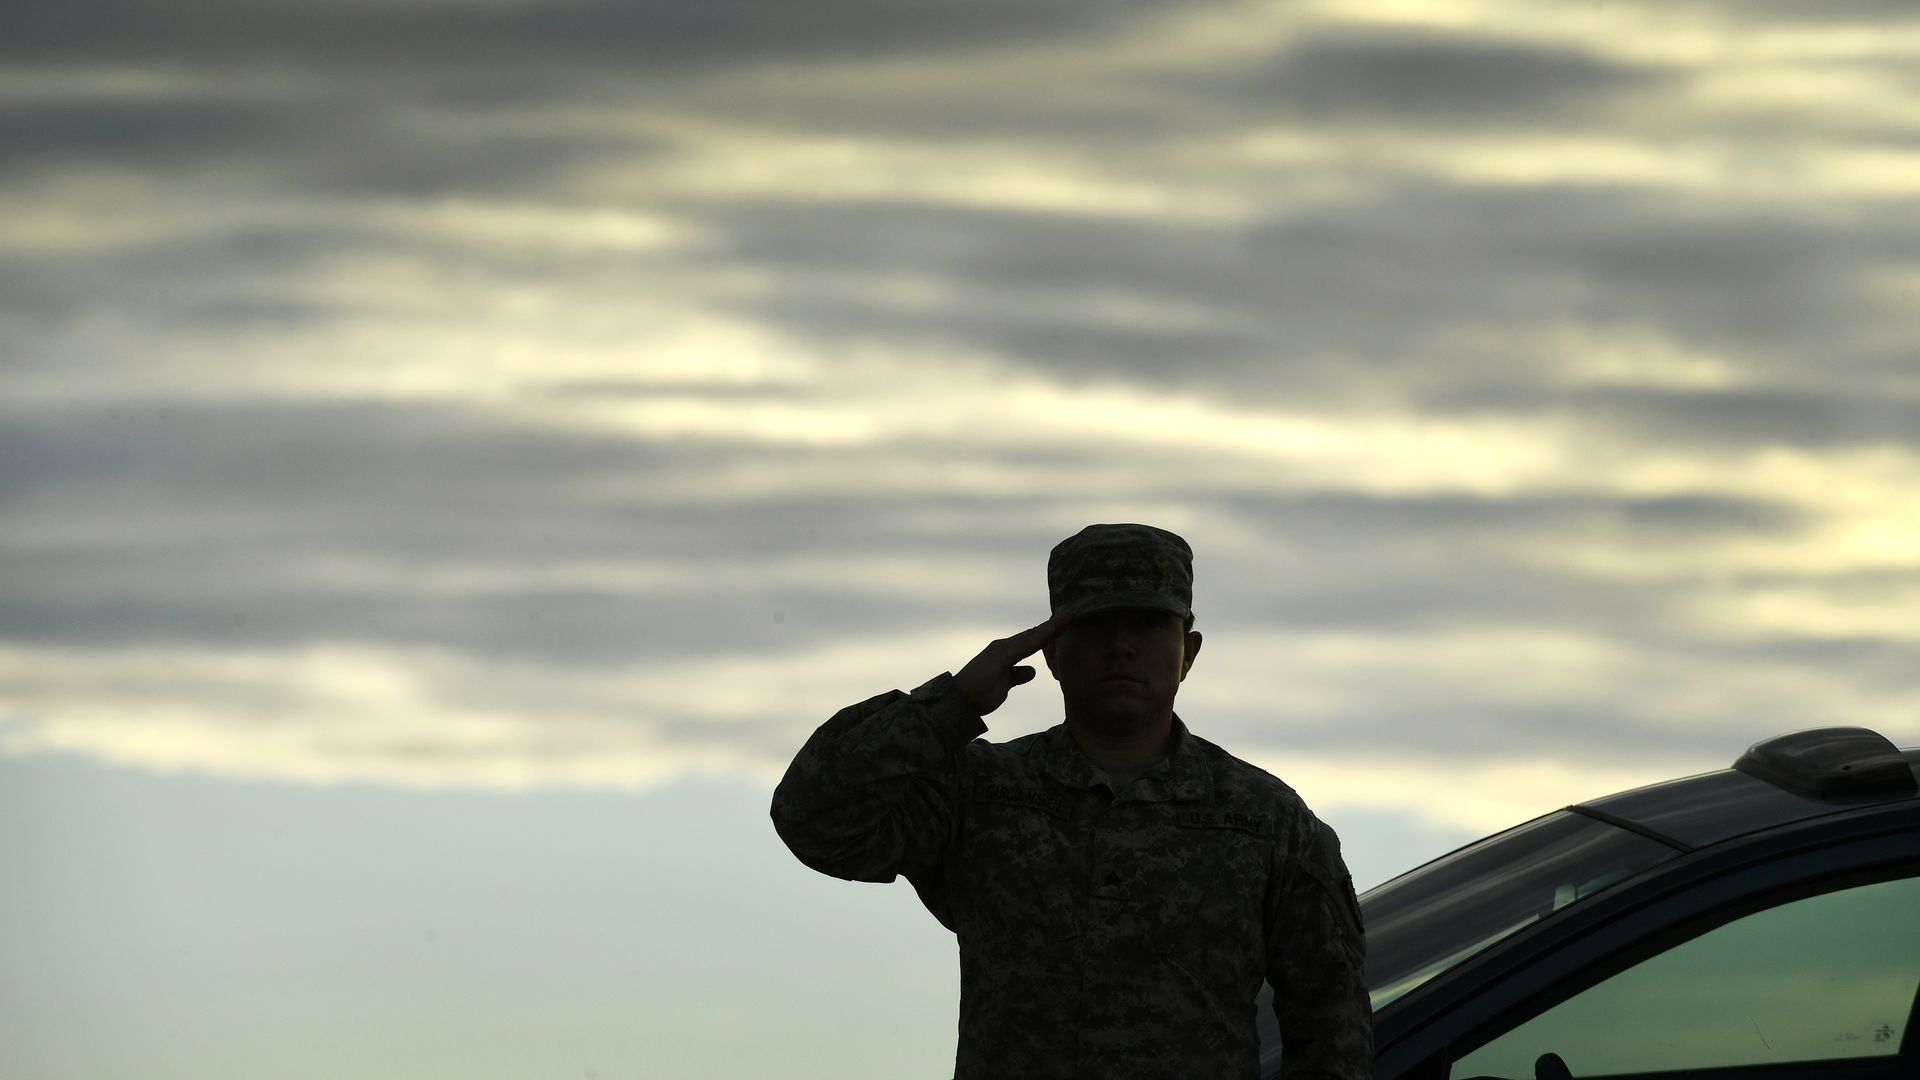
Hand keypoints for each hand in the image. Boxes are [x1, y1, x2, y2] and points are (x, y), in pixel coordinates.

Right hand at [953, 616, 1068, 715]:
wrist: (959, 701)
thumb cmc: (979, 694)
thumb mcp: (1005, 684)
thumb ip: (1017, 675)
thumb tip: (1032, 671)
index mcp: (1006, 652)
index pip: (1032, 640)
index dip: (1049, 633)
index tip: (1066, 625)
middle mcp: (1005, 646)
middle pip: (1034, 634)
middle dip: (1054, 625)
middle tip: (1072, 614)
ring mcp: (1002, 649)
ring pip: (1031, 636)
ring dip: (1051, 627)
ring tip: (1068, 618)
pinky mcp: (1000, 656)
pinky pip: (1025, 646)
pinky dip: (1040, 637)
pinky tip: (1053, 630)